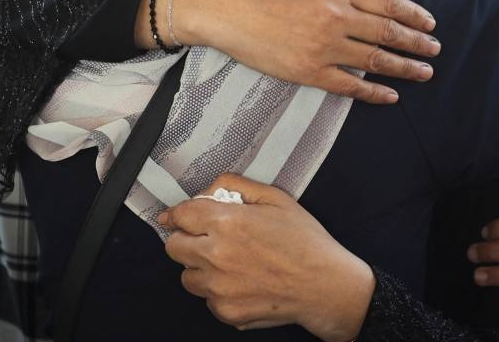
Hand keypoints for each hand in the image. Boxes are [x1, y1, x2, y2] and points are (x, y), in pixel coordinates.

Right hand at [139, 0, 439, 103]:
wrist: (227, 8)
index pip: (388, 2)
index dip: (413, 14)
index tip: (430, 23)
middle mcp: (337, 18)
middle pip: (388, 33)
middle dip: (416, 42)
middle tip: (435, 50)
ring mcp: (324, 47)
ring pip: (375, 60)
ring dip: (404, 68)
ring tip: (424, 73)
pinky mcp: (309, 71)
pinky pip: (349, 85)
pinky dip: (373, 93)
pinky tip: (391, 96)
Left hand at [160, 174, 374, 341]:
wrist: (325, 286)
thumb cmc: (305, 241)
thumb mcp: (276, 198)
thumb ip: (236, 185)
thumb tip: (207, 192)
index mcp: (227, 223)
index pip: (180, 215)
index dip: (179, 214)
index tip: (178, 217)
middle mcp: (216, 256)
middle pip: (173, 246)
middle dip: (187, 239)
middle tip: (207, 239)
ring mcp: (219, 288)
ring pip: (187, 276)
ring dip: (200, 268)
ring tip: (229, 263)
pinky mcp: (225, 312)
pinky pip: (207, 299)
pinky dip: (218, 291)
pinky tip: (243, 282)